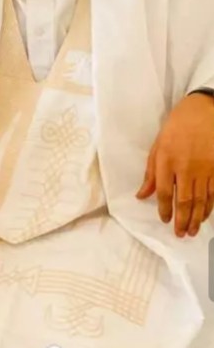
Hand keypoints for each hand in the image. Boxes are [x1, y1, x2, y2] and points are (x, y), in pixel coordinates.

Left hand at [136, 93, 213, 236]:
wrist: (202, 113)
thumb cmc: (175, 129)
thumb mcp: (156, 147)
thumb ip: (150, 173)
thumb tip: (141, 195)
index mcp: (166, 161)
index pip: (163, 192)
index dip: (164, 209)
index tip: (164, 220)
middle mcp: (185, 168)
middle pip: (184, 201)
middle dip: (182, 220)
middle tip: (180, 235)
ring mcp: (204, 169)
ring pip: (201, 200)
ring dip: (197, 218)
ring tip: (192, 232)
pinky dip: (210, 207)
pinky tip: (206, 216)